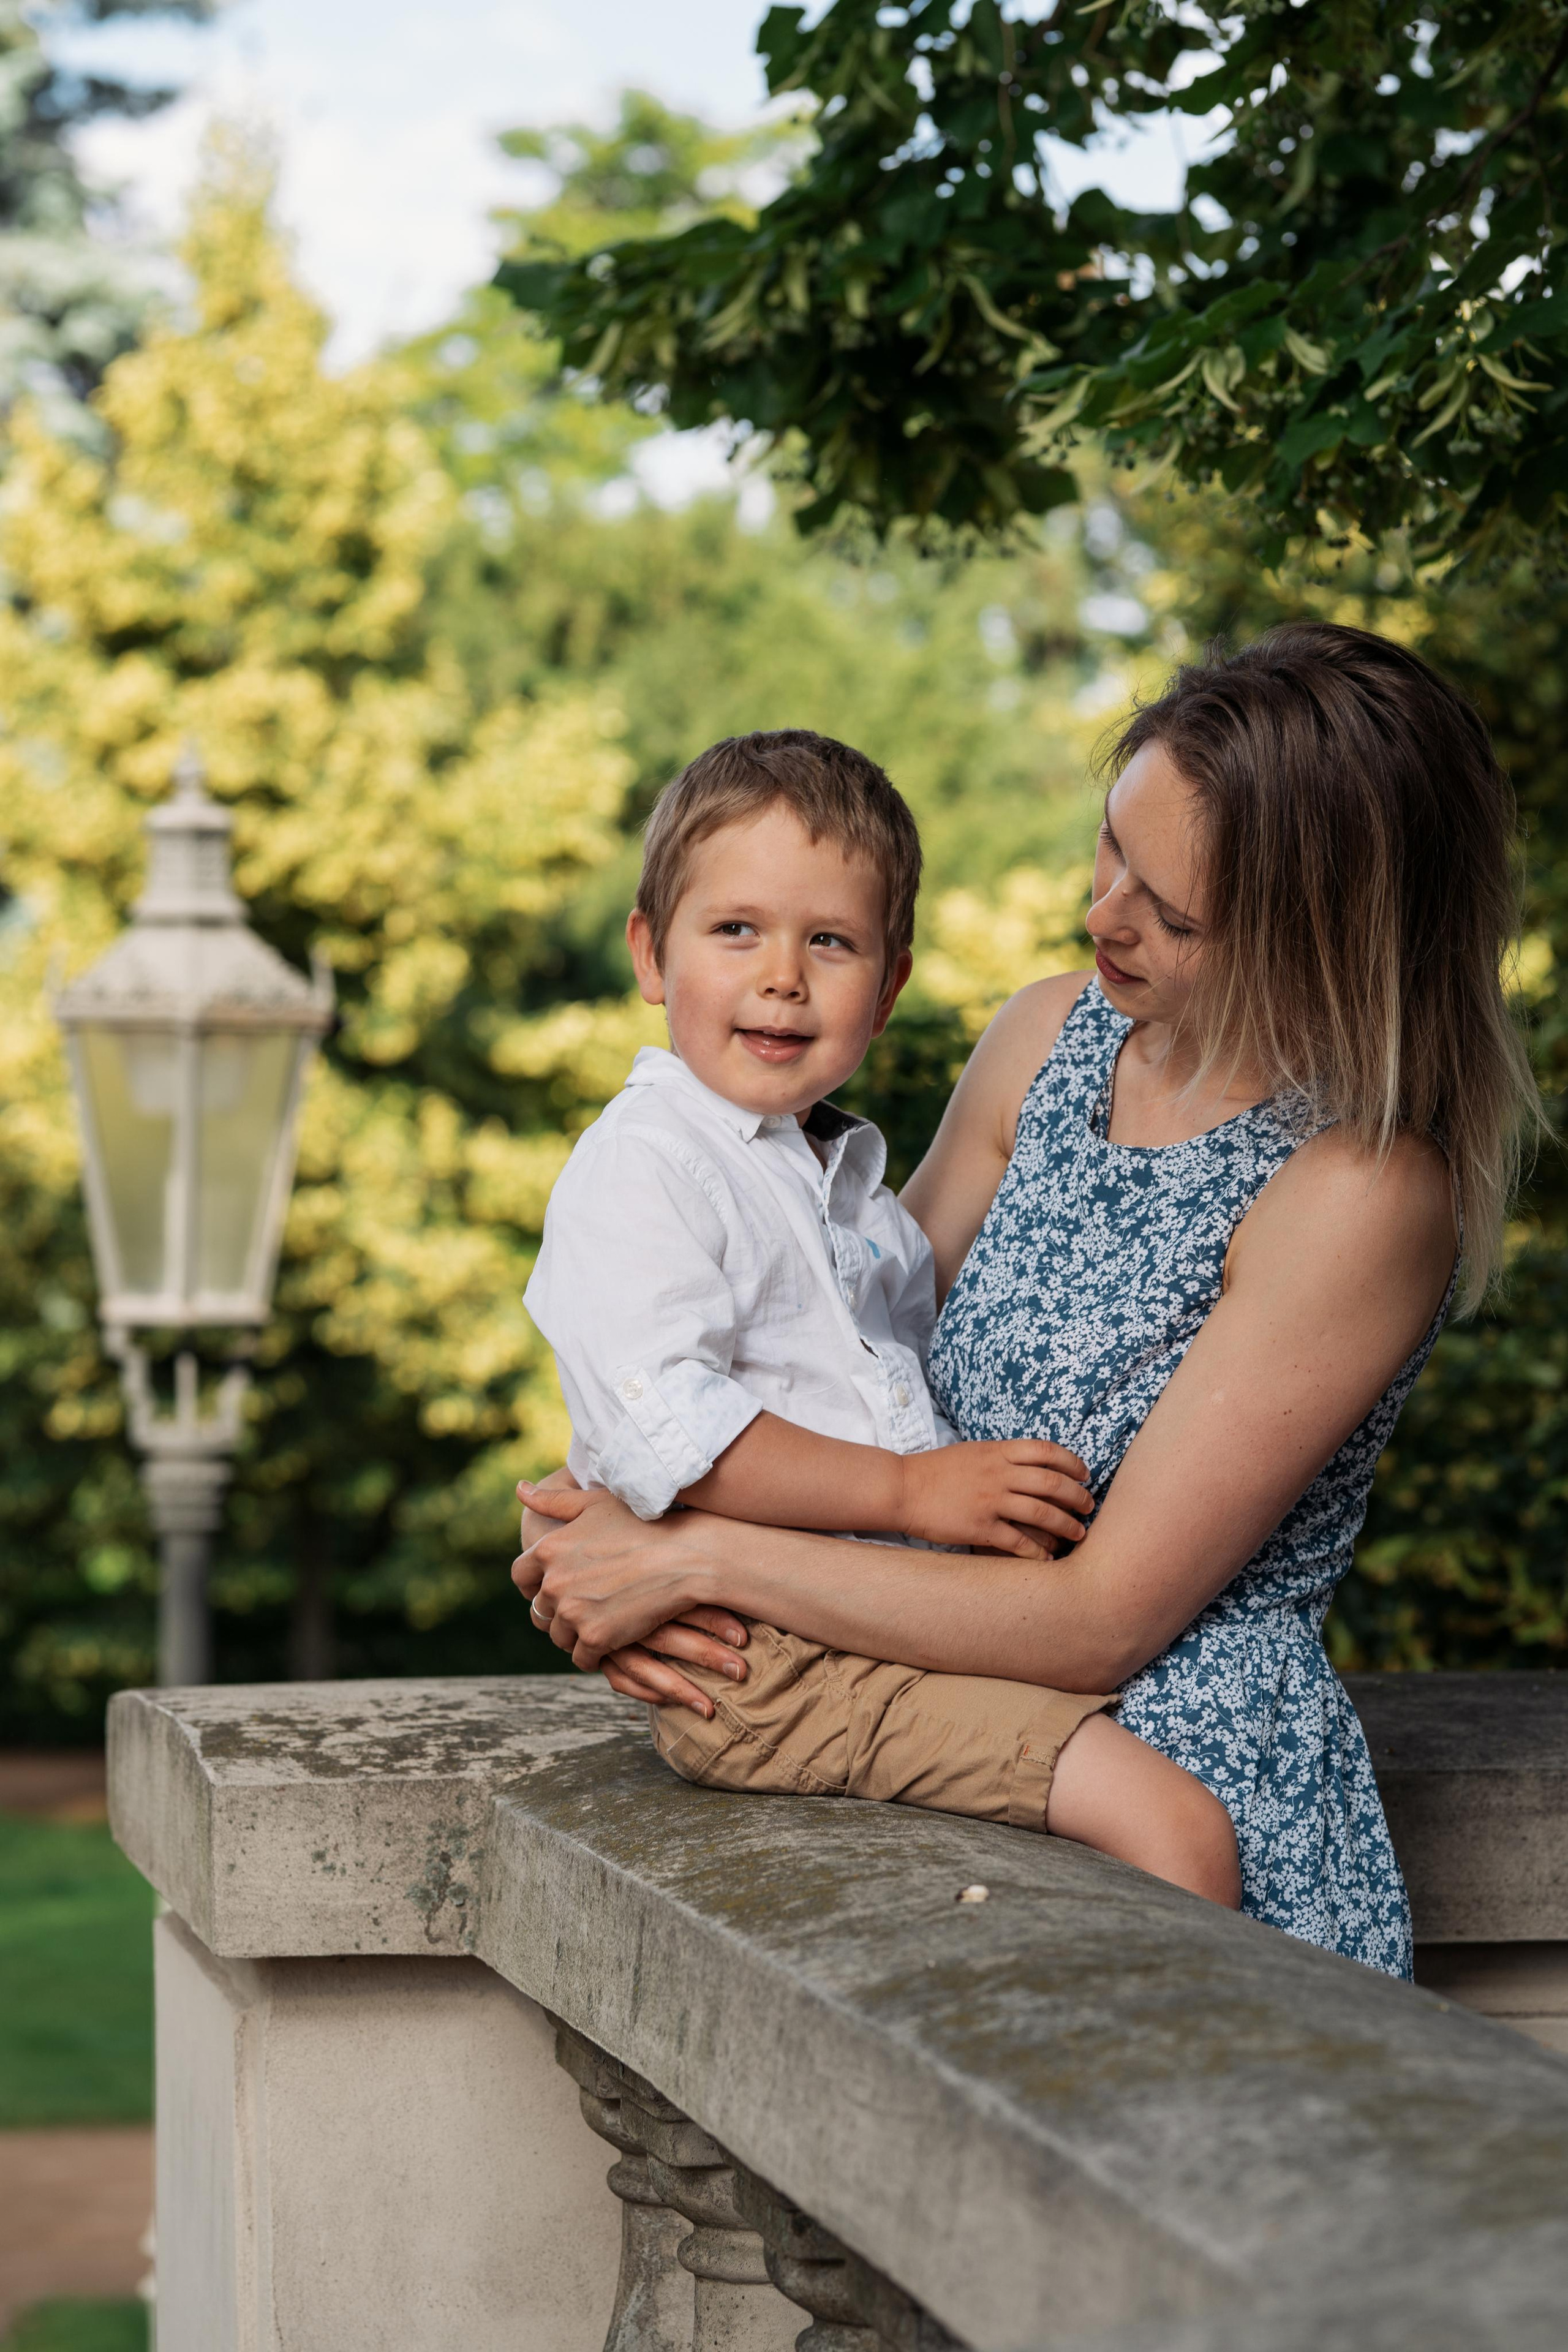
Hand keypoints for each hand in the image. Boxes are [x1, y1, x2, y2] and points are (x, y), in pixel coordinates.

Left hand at [514, 1479, 744, 1705]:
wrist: (687, 1556)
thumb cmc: (645, 1523)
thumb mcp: (596, 1503)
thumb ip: (554, 1500)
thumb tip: (520, 1489)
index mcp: (550, 1548)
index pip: (520, 1575)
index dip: (535, 1583)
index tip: (556, 1585)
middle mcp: (554, 1582)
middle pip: (539, 1610)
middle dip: (557, 1610)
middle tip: (585, 1606)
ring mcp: (574, 1612)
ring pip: (559, 1636)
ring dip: (575, 1633)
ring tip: (602, 1621)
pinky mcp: (596, 1638)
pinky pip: (582, 1658)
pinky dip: (595, 1653)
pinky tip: (613, 1639)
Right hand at [897, 1439, 1093, 1556]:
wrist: (903, 1487)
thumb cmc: (936, 1470)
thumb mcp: (973, 1451)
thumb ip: (1002, 1456)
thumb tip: (1033, 1465)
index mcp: (997, 1451)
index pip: (1046, 1450)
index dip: (1072, 1462)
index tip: (1085, 1474)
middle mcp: (998, 1474)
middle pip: (1052, 1483)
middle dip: (1077, 1496)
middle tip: (1088, 1507)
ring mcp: (990, 1501)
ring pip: (1041, 1513)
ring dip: (1066, 1525)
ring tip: (1078, 1533)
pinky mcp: (980, 1527)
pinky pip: (1018, 1542)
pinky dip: (1038, 1552)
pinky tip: (1048, 1559)